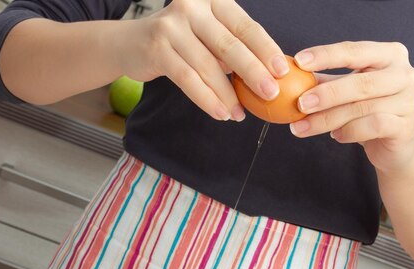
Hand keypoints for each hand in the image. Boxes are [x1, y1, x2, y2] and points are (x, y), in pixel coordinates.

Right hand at [116, 0, 288, 120]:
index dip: (266, 50)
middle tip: (270, 94)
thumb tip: (269, 76)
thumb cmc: (181, 41)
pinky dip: (206, 99)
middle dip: (253, 73)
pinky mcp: (157, 48)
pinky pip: (188, 79)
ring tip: (240, 114)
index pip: (246, 27)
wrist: (131, 43)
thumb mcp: (209, 35)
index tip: (282, 71)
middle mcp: (192, 7)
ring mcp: (172, 26)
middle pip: (230, 46)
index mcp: (213, 1)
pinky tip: (220, 113)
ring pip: (209, 67)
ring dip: (227, 95)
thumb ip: (233, 48)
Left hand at [289, 41, 413, 174]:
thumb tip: (289, 74)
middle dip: (326, 94)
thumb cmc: (369, 113)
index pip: (354, 50)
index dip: (326, 55)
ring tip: (305, 127)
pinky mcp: (406, 127)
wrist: (396, 147)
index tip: (299, 61)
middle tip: (300, 104)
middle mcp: (405, 74)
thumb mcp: (347, 92)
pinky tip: (335, 136)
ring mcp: (409, 101)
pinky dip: (349, 132)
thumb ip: (324, 82)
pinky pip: (372, 126)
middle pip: (360, 82)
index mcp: (390, 55)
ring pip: (362, 108)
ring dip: (328, 119)